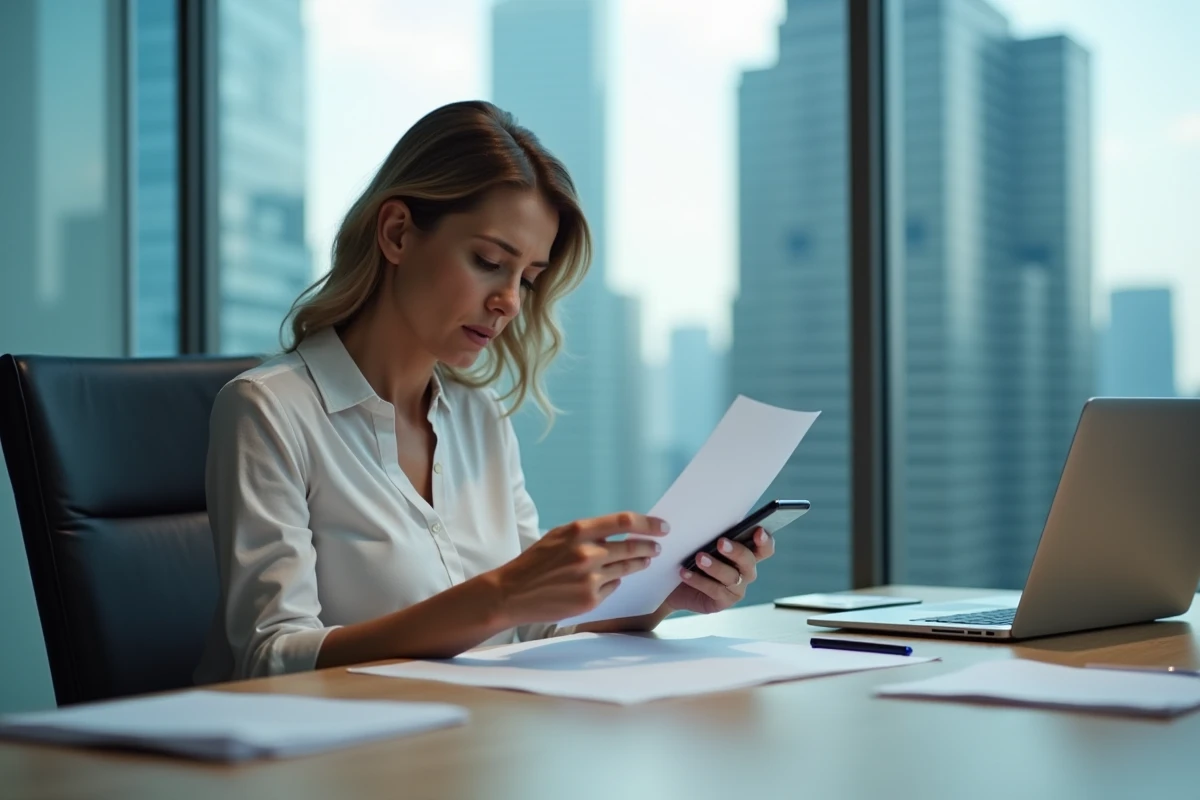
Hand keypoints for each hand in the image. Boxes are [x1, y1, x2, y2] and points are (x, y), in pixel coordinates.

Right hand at [491, 512, 668, 625]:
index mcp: (578, 531)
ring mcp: (589, 579)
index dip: (649, 524)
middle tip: (657, 548)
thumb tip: (624, 532)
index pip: (625, 522)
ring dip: (638, 565)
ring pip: (626, 569)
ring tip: (644, 562)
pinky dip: (614, 582)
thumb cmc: (536, 561)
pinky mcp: (590, 600)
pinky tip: (609, 580)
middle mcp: (587, 553)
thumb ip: (589, 532)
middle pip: (632, 547)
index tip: (663, 526)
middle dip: (649, 547)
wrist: (512, 593)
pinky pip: (613, 588)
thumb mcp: (559, 536)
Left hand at [663, 527, 774, 614]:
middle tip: (721, 543)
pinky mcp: (723, 601)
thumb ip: (710, 532)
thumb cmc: (691, 556)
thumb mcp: (701, 541)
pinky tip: (685, 573)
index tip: (758, 531)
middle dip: (736, 551)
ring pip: (731, 577)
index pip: (764, 547)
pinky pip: (715, 591)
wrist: (674, 583)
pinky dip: (699, 580)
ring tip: (699, 558)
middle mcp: (745, 570)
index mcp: (746, 552)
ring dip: (715, 566)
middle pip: (749, 560)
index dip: (765, 540)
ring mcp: (736, 587)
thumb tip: (703, 521)